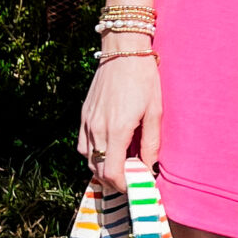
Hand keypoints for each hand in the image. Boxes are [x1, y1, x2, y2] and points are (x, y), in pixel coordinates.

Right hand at [78, 54, 162, 180]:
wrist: (123, 51)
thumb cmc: (144, 79)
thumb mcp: (155, 112)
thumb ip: (151, 143)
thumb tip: (149, 167)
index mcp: (116, 130)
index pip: (112, 173)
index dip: (123, 186)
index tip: (135, 187)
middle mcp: (97, 128)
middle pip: (97, 170)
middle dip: (114, 180)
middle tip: (131, 178)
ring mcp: (87, 121)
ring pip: (88, 159)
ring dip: (102, 167)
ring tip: (121, 164)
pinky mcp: (83, 114)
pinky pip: (83, 144)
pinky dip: (93, 153)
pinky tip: (108, 148)